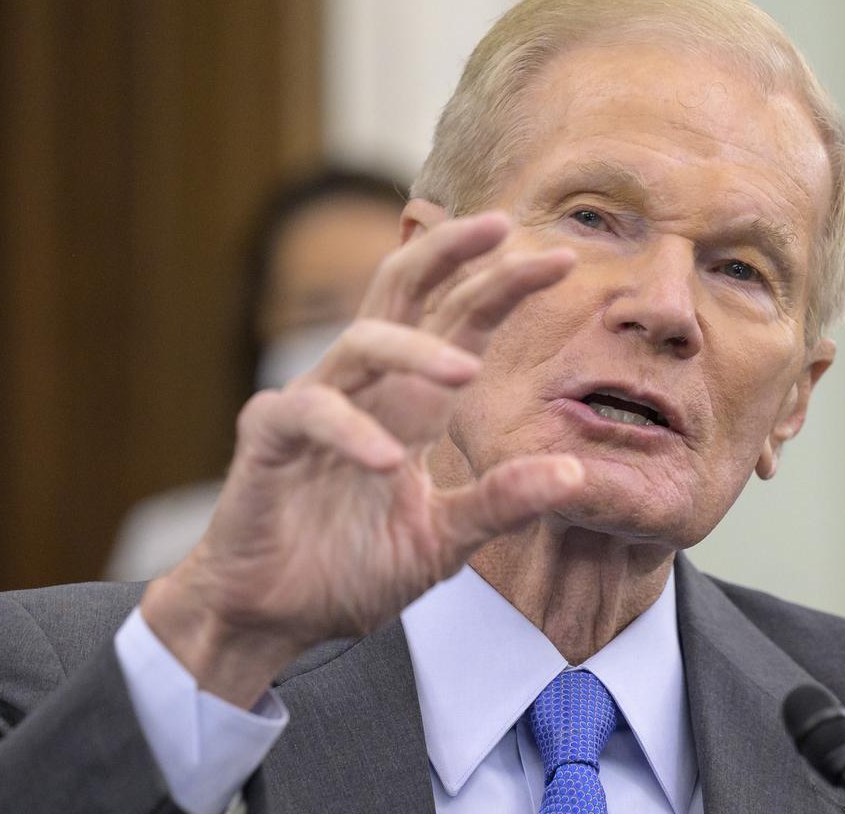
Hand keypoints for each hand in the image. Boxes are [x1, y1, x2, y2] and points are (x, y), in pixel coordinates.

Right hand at [141, 211, 584, 705]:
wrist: (275, 620)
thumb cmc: (350, 572)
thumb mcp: (443, 539)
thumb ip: (501, 504)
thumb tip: (574, 473)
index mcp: (411, 404)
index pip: (459, 322)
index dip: (503, 286)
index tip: (561, 259)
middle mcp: (366, 389)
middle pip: (403, 290)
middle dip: (450, 252)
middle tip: (503, 224)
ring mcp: (315, 405)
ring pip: (364, 340)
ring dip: (416, 349)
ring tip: (464, 372)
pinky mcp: (270, 436)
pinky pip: (313, 413)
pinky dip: (351, 431)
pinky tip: (386, 462)